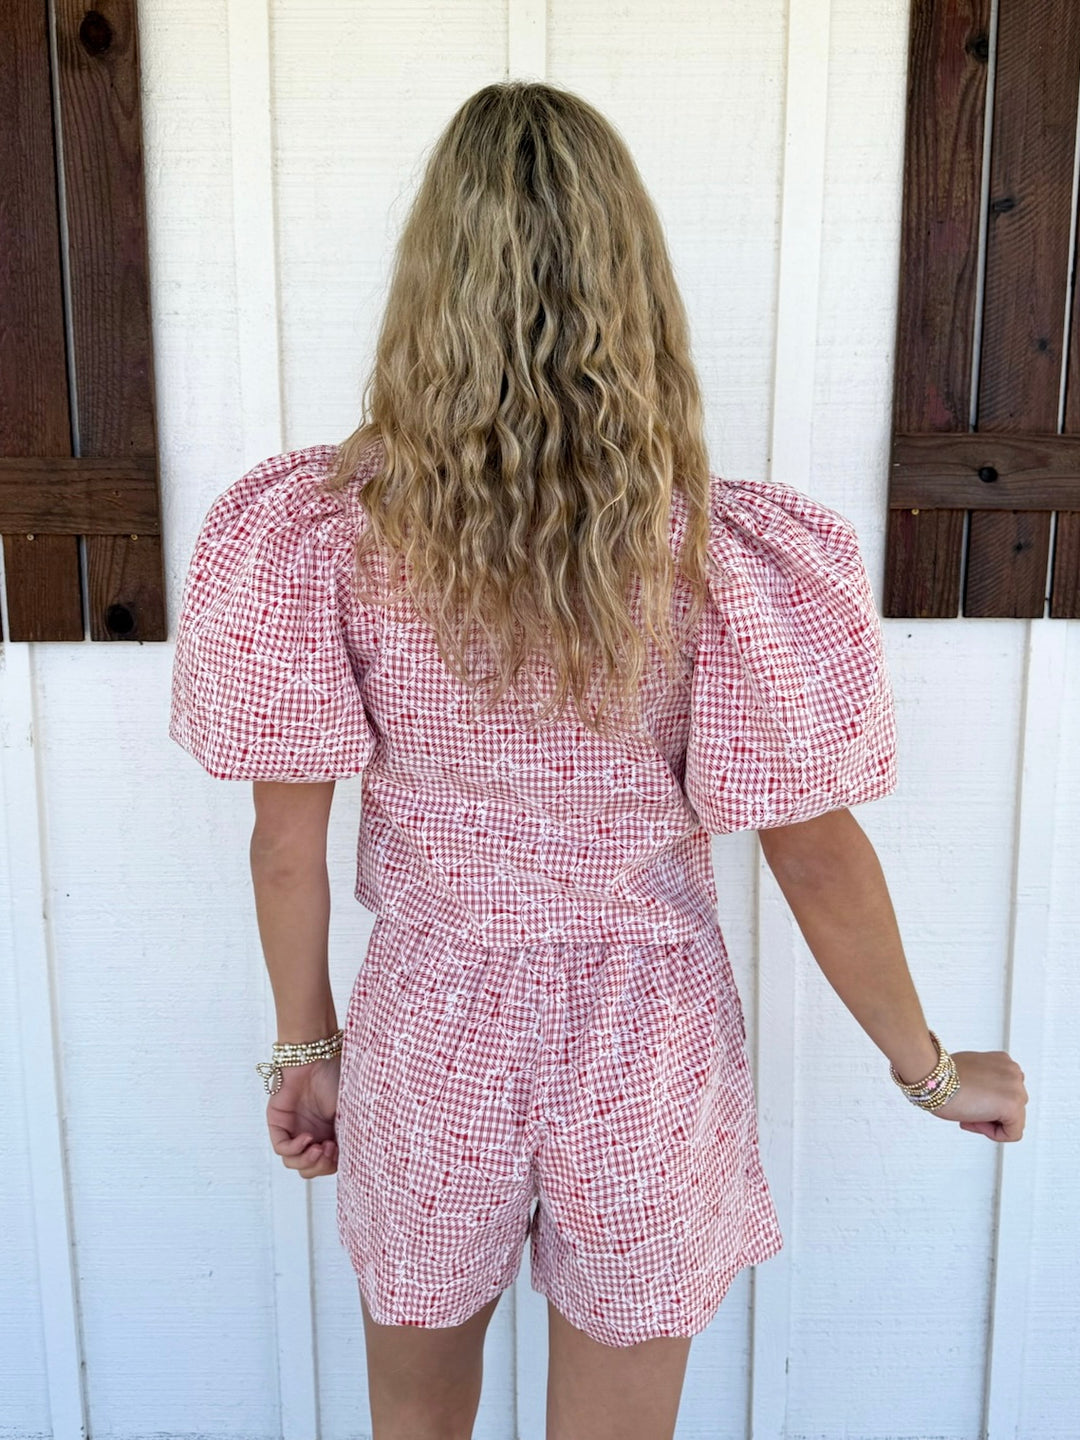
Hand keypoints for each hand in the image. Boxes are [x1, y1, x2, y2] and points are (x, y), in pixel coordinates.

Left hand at [265, 1054, 340, 1177]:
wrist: (317, 1058)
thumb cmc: (336, 1079)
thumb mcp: (349, 1112)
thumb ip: (350, 1136)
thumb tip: (355, 1159)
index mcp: (329, 1134)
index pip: (327, 1164)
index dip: (333, 1165)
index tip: (341, 1151)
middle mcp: (311, 1135)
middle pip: (309, 1169)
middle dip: (320, 1166)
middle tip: (330, 1150)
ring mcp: (293, 1130)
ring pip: (294, 1162)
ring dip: (308, 1161)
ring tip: (319, 1147)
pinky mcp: (278, 1124)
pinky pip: (282, 1148)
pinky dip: (295, 1149)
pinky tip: (308, 1138)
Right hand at [928, 1050, 1027, 1141]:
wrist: (935, 1080)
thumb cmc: (942, 1076)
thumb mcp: (971, 1071)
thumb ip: (986, 1080)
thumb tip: (987, 1095)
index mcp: (1004, 1061)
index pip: (1008, 1091)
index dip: (988, 1102)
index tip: (971, 1101)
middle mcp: (1014, 1073)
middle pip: (1013, 1106)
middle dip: (990, 1113)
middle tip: (968, 1113)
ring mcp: (1016, 1089)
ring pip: (1014, 1120)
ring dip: (991, 1122)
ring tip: (969, 1116)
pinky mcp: (1013, 1106)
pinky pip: (1013, 1133)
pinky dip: (995, 1134)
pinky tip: (974, 1122)